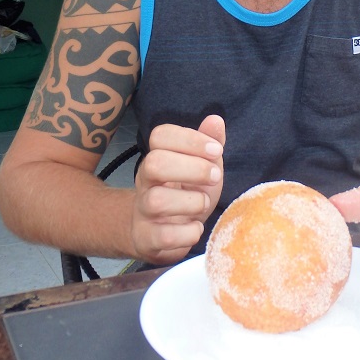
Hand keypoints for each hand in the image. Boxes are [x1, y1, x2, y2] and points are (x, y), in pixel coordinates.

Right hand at [132, 114, 224, 263]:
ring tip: (203, 204)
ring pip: (157, 200)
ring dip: (192, 202)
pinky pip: (164, 236)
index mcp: (158, 157)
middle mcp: (145, 181)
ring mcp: (143, 211)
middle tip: (214, 177)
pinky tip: (196, 228)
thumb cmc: (185, 193)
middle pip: (154, 163)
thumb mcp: (201, 166)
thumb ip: (209, 143)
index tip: (216, 151)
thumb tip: (215, 120)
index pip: (160, 135)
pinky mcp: (147, 239)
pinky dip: (188, 233)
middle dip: (192, 169)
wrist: (156, 233)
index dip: (190, 139)